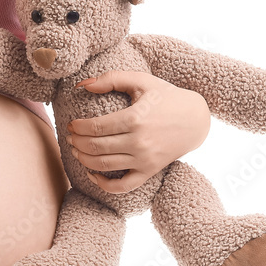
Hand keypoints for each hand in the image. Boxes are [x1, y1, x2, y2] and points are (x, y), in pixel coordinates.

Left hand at [67, 70, 210, 193]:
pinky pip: (123, 186)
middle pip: (95, 147)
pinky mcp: (150, 172)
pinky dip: (103, 185)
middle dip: (76, 142)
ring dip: (83, 159)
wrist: (196, 119)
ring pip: (104, 166)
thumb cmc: (166, 96)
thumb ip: (111, 78)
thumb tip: (82, 85)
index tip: (70, 124)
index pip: (95, 127)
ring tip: (76, 149)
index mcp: (135, 118)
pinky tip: (91, 174)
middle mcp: (139, 142)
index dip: (77, 127)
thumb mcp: (141, 80)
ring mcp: (145, 160)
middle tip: (69, 136)